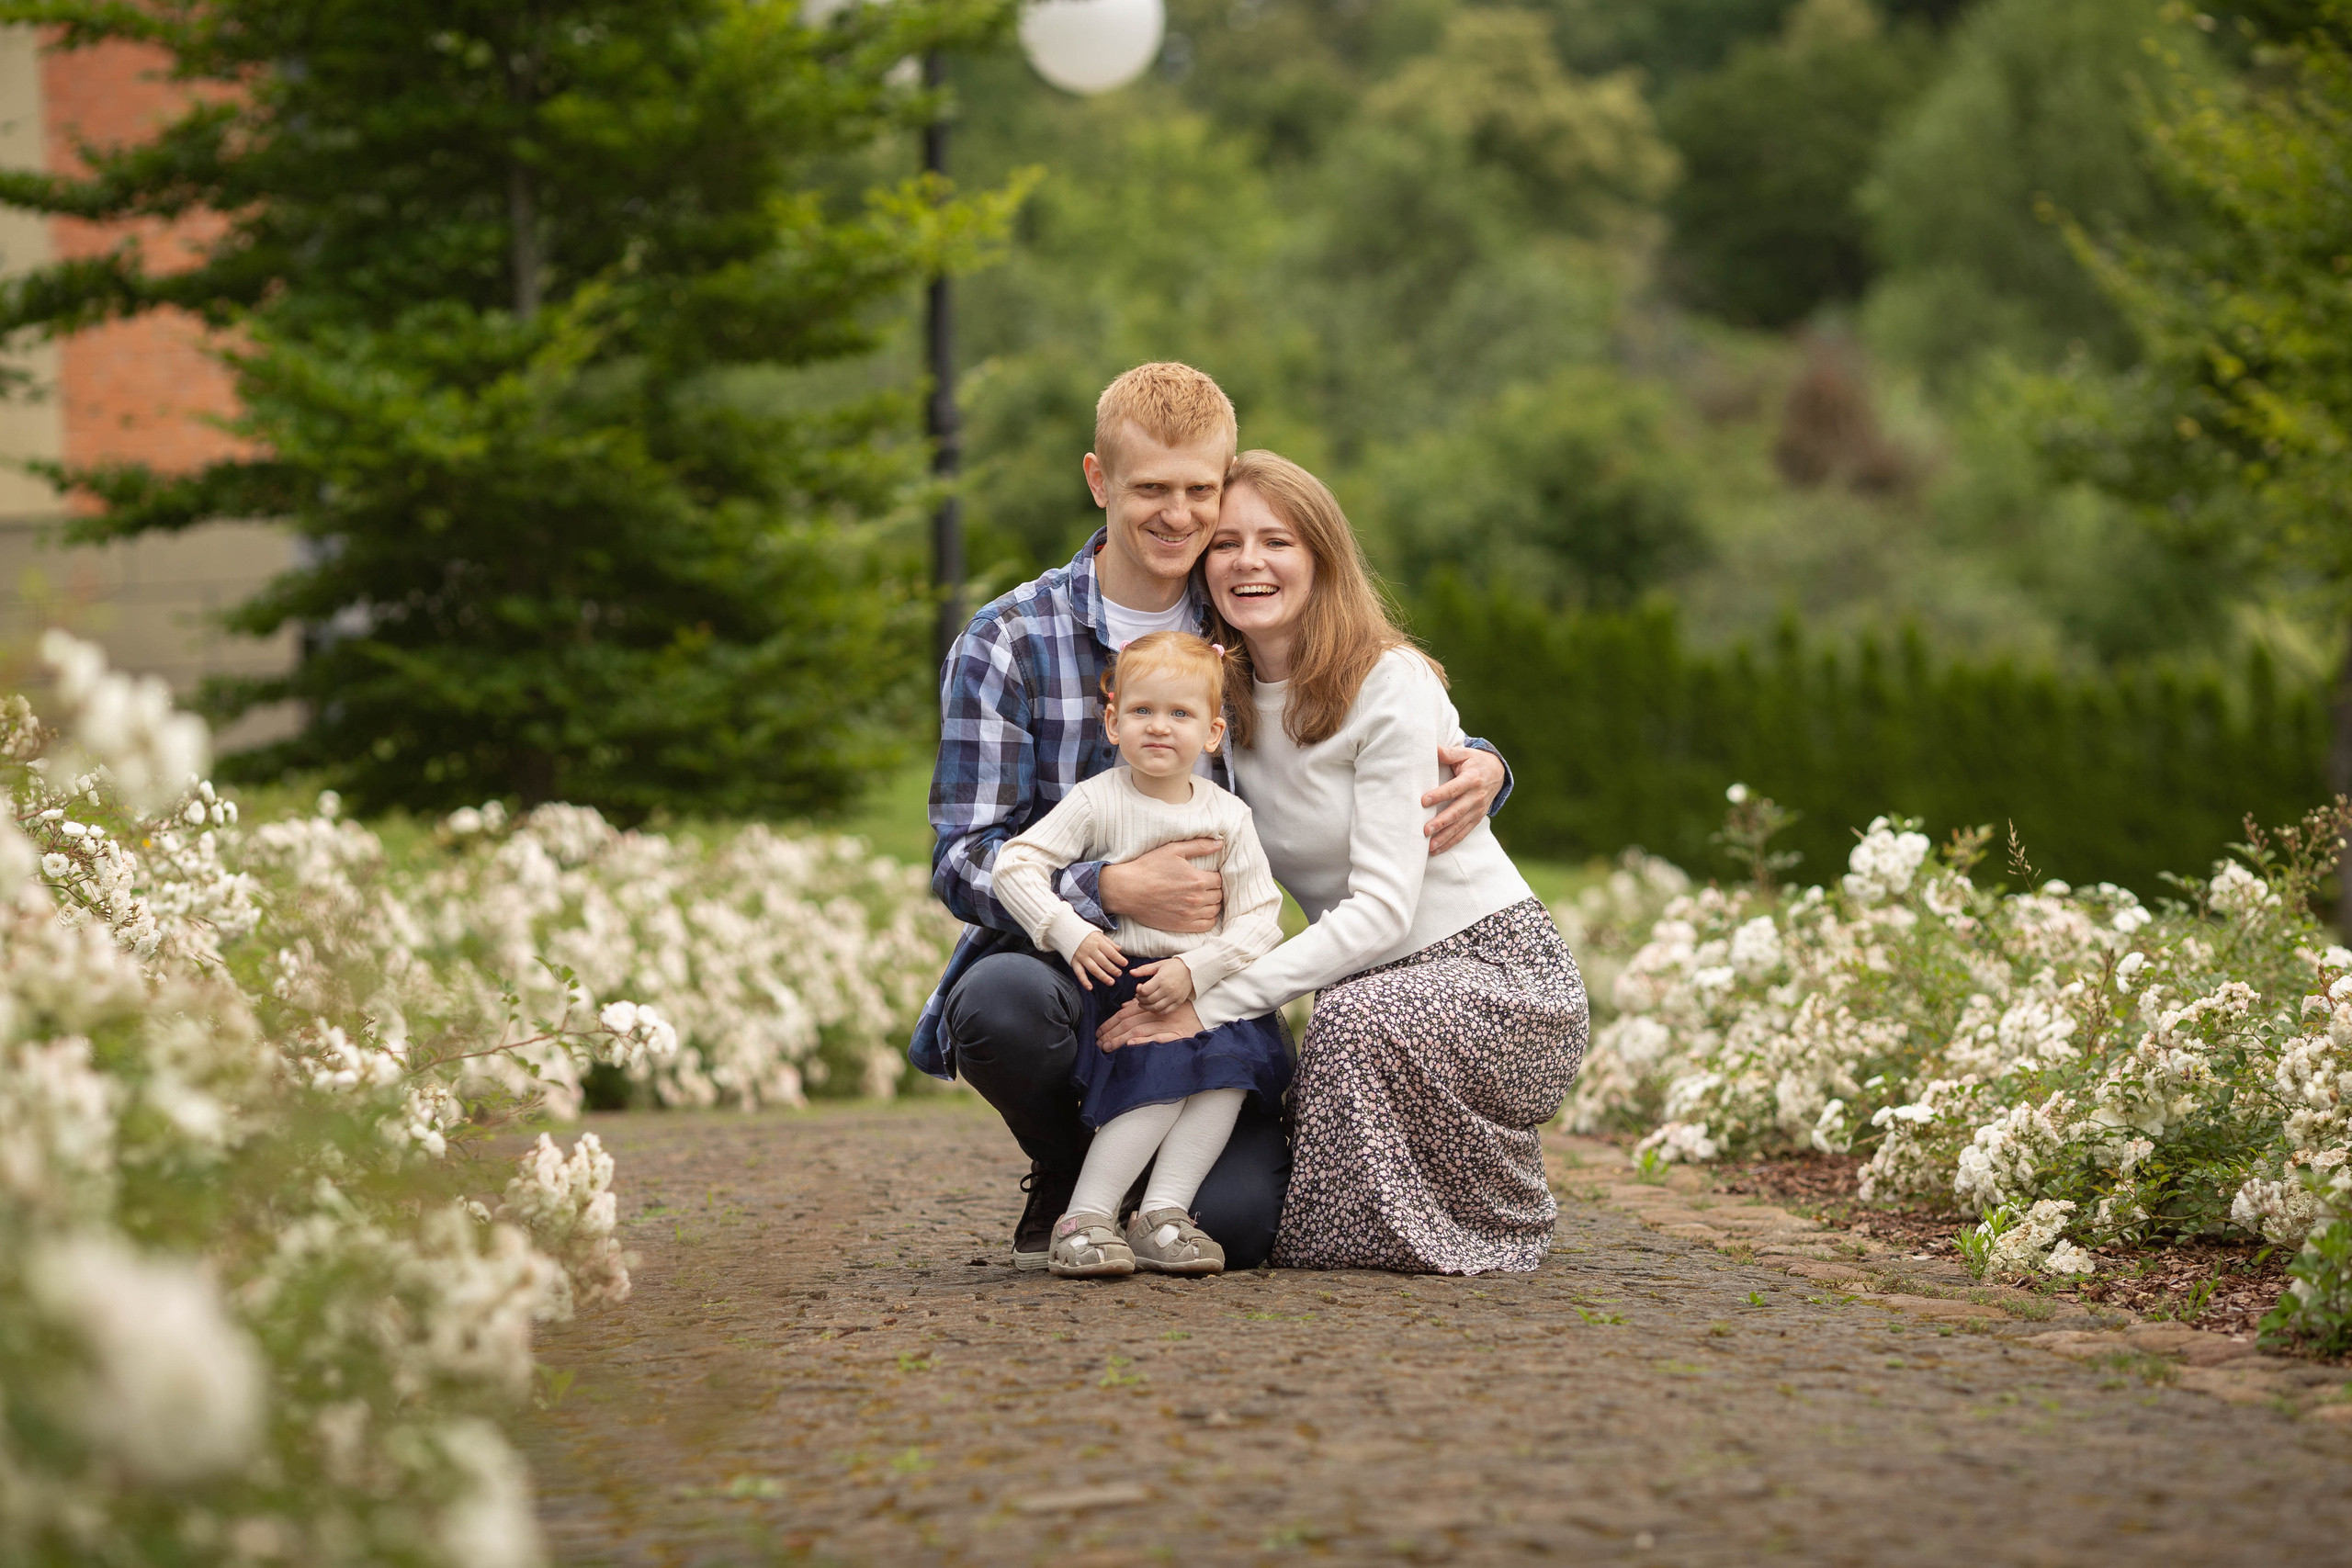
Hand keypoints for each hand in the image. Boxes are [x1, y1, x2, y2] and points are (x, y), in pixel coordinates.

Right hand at [1071, 931, 1125, 989]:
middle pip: (1103, 962)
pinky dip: (1084, 981)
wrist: (1066, 931)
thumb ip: (1109, 942)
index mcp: (1098, 942)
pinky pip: (1079, 973)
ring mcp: (1082, 957)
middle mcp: (1090, 950)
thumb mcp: (1099, 934)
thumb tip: (1119, 949)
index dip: (1119, 959)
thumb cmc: (1085, 934)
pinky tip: (1090, 988)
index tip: (1125, 964)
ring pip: (1094, 969)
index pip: (1111, 952)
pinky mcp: (1074, 962)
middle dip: (1113, 969)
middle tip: (1119, 974)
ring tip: (1111, 982)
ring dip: (1103, 977)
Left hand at [1096, 997, 1202, 1049]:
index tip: (1098, 1032)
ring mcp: (1167, 1024)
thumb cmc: (1183, 1010)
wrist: (1208, 1014)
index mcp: (1151, 1005)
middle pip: (1128, 1022)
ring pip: (1138, 1030)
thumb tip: (1124, 1007)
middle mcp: (1157, 1013)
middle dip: (1111, 1033)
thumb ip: (1142, 1005)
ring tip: (1107, 1047)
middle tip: (1098, 1043)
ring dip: (1120, 1039)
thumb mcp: (1161, 1003)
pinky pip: (1158, 1038)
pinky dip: (1144, 1040)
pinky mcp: (1177, 1034)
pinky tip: (1131, 1044)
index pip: (1125, 1014)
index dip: (1110, 1023)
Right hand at [1098, 837, 1223, 932]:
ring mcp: (1189, 914)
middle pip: (1218, 895)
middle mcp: (1196, 899)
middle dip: (1214, 889)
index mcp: (1197, 880)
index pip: (1219, 880)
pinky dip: (1209, 919)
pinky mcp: (1181, 925)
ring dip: (1213, 903)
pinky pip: (1206, 925)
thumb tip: (1220, 843)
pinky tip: (1203, 911)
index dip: (1215, 876)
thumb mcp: (1173, 850)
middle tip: (1205, 885)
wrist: (1128, 890)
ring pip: (1214, 910)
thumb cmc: (1149, 867)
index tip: (1207, 875)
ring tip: (1204, 898)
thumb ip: (1199, 846)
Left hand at [1131, 956, 1194, 1011]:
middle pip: (1148, 1000)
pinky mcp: (1178, 1003)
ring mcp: (1174, 997)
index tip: (1139, 986)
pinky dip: (1156, 1011)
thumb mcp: (1158, 964)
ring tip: (1143, 1002)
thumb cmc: (1174, 967)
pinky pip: (1165, 1011)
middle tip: (1139, 995)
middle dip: (1140, 999)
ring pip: (1155, 1008)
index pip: (1145, 990)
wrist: (1192, 971)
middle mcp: (1168, 989)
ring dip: (1146, 1007)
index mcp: (1162, 979)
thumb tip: (1131, 972)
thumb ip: (1144, 969)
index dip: (1138, 990)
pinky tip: (1152, 1007)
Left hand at [1424, 744, 1505, 854]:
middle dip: (1441, 822)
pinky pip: (1463, 833)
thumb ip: (1448, 753)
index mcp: (1472, 780)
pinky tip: (1437, 850)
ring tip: (1429, 846)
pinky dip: (1451, 842)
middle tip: (1425, 830)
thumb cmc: (1475, 762)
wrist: (1498, 772)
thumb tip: (1432, 748)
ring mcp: (1478, 810)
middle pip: (1457, 812)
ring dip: (1444, 837)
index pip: (1454, 789)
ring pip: (1460, 826)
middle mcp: (1476, 797)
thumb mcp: (1465, 754)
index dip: (1439, 795)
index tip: (1423, 801)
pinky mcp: (1477, 819)